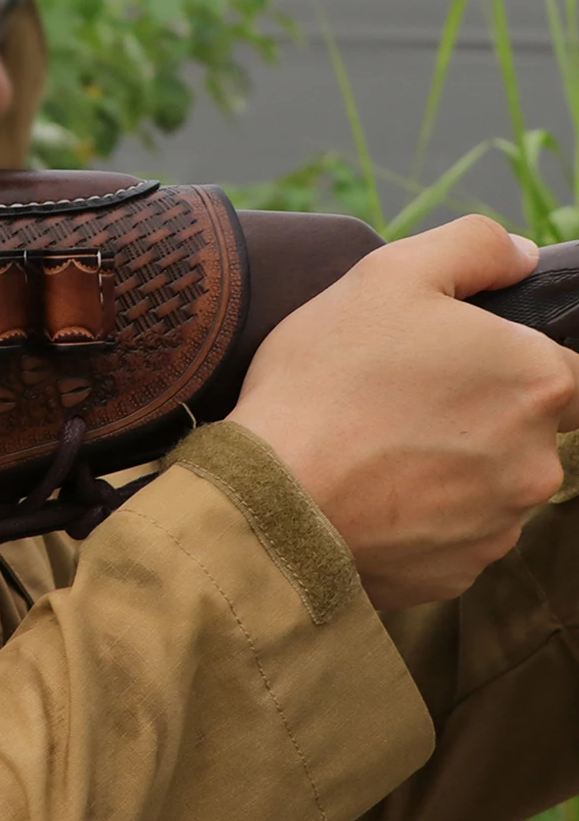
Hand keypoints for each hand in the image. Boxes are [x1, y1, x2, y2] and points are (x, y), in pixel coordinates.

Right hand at [230, 215, 578, 609]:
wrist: (270, 495)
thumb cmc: (326, 381)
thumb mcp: (387, 275)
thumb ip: (473, 247)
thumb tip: (522, 257)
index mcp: (536, 381)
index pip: (564, 369)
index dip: (505, 362)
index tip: (449, 365)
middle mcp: (536, 461)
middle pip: (523, 432)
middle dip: (473, 417)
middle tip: (394, 403)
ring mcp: (498, 526)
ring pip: (487, 487)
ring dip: (445, 470)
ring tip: (370, 451)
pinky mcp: (455, 574)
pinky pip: (449, 538)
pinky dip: (416, 518)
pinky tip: (364, 495)